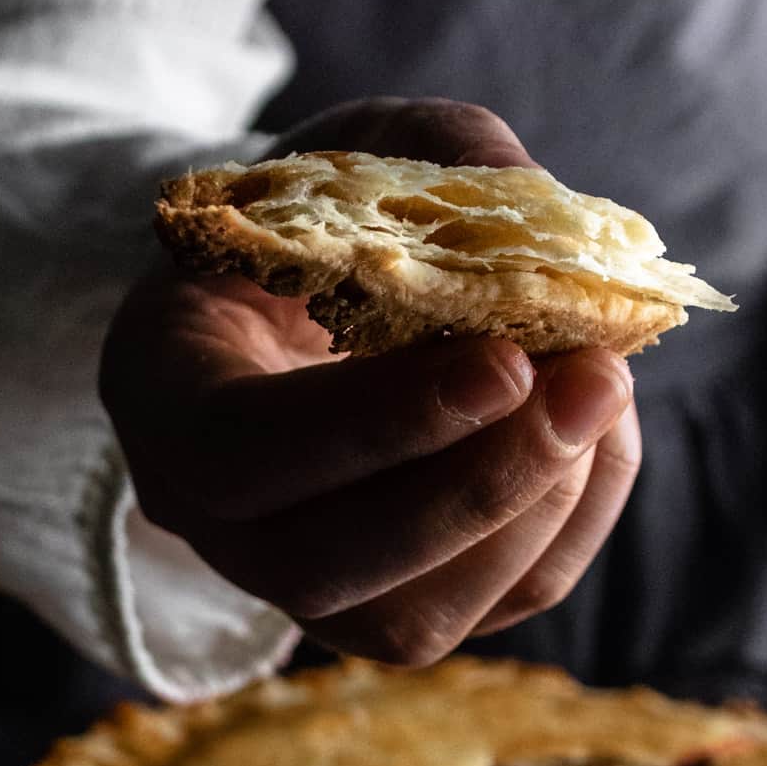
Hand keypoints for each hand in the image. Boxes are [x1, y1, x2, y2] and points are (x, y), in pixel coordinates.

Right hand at [99, 97, 638, 664]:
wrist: (306, 293)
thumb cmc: (323, 214)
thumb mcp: (360, 145)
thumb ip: (444, 152)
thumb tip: (558, 219)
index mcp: (163, 392)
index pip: (242, 451)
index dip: (376, 423)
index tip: (506, 359)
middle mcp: (211, 517)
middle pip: (321, 564)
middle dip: (477, 485)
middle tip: (594, 378)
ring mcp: (293, 582)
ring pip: (407, 620)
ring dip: (533, 512)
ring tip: (603, 389)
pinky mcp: (389, 607)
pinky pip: (488, 610)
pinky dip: (570, 526)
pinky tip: (599, 431)